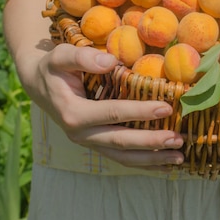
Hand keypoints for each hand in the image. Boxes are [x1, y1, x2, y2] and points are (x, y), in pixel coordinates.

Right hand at [26, 44, 184, 168]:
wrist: (40, 85)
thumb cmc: (54, 68)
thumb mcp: (61, 56)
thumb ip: (82, 57)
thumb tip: (110, 61)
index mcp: (73, 113)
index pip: (112, 113)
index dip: (139, 111)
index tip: (165, 107)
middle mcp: (81, 134)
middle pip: (120, 142)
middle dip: (151, 141)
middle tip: (177, 138)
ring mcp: (89, 142)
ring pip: (123, 157)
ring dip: (152, 158)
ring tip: (179, 156)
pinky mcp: (97, 145)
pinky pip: (122, 158)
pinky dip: (144, 162)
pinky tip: (165, 162)